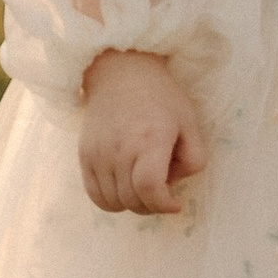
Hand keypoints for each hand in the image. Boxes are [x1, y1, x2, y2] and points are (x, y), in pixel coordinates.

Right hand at [78, 49, 206, 214]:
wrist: (121, 72)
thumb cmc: (161, 97)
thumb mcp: (189, 122)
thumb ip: (193, 158)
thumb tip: (174, 185)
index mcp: (150, 139)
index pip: (150, 188)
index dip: (164, 205)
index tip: (175, 204)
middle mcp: (120, 149)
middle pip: (132, 200)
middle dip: (152, 206)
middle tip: (162, 193)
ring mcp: (98, 154)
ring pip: (113, 202)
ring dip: (132, 204)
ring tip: (143, 187)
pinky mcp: (84, 155)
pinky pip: (95, 195)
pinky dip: (111, 201)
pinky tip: (125, 188)